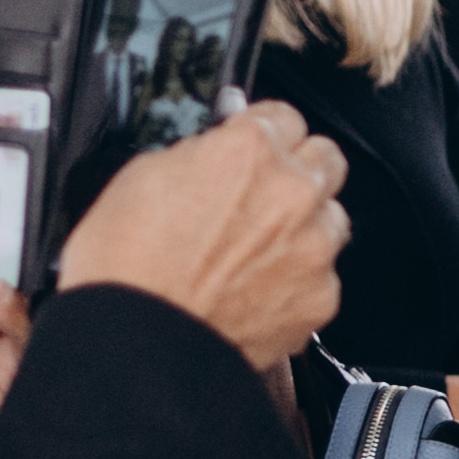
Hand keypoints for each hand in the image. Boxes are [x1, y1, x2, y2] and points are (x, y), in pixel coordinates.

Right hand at [55, 102, 348, 374]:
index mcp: (249, 151)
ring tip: (256, 248)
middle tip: (265, 189)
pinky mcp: (321, 297)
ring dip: (305, 224)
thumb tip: (215, 147)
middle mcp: (293, 193)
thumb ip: (198, 154)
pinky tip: (258, 288)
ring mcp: (314, 247)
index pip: (284, 116)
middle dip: (298, 168)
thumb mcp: (142, 178)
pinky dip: (299, 278)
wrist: (138, 343)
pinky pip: (323, 275)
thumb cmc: (126, 267)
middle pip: (324, 158)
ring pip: (332, 218)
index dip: (264, 131)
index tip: (256, 144)